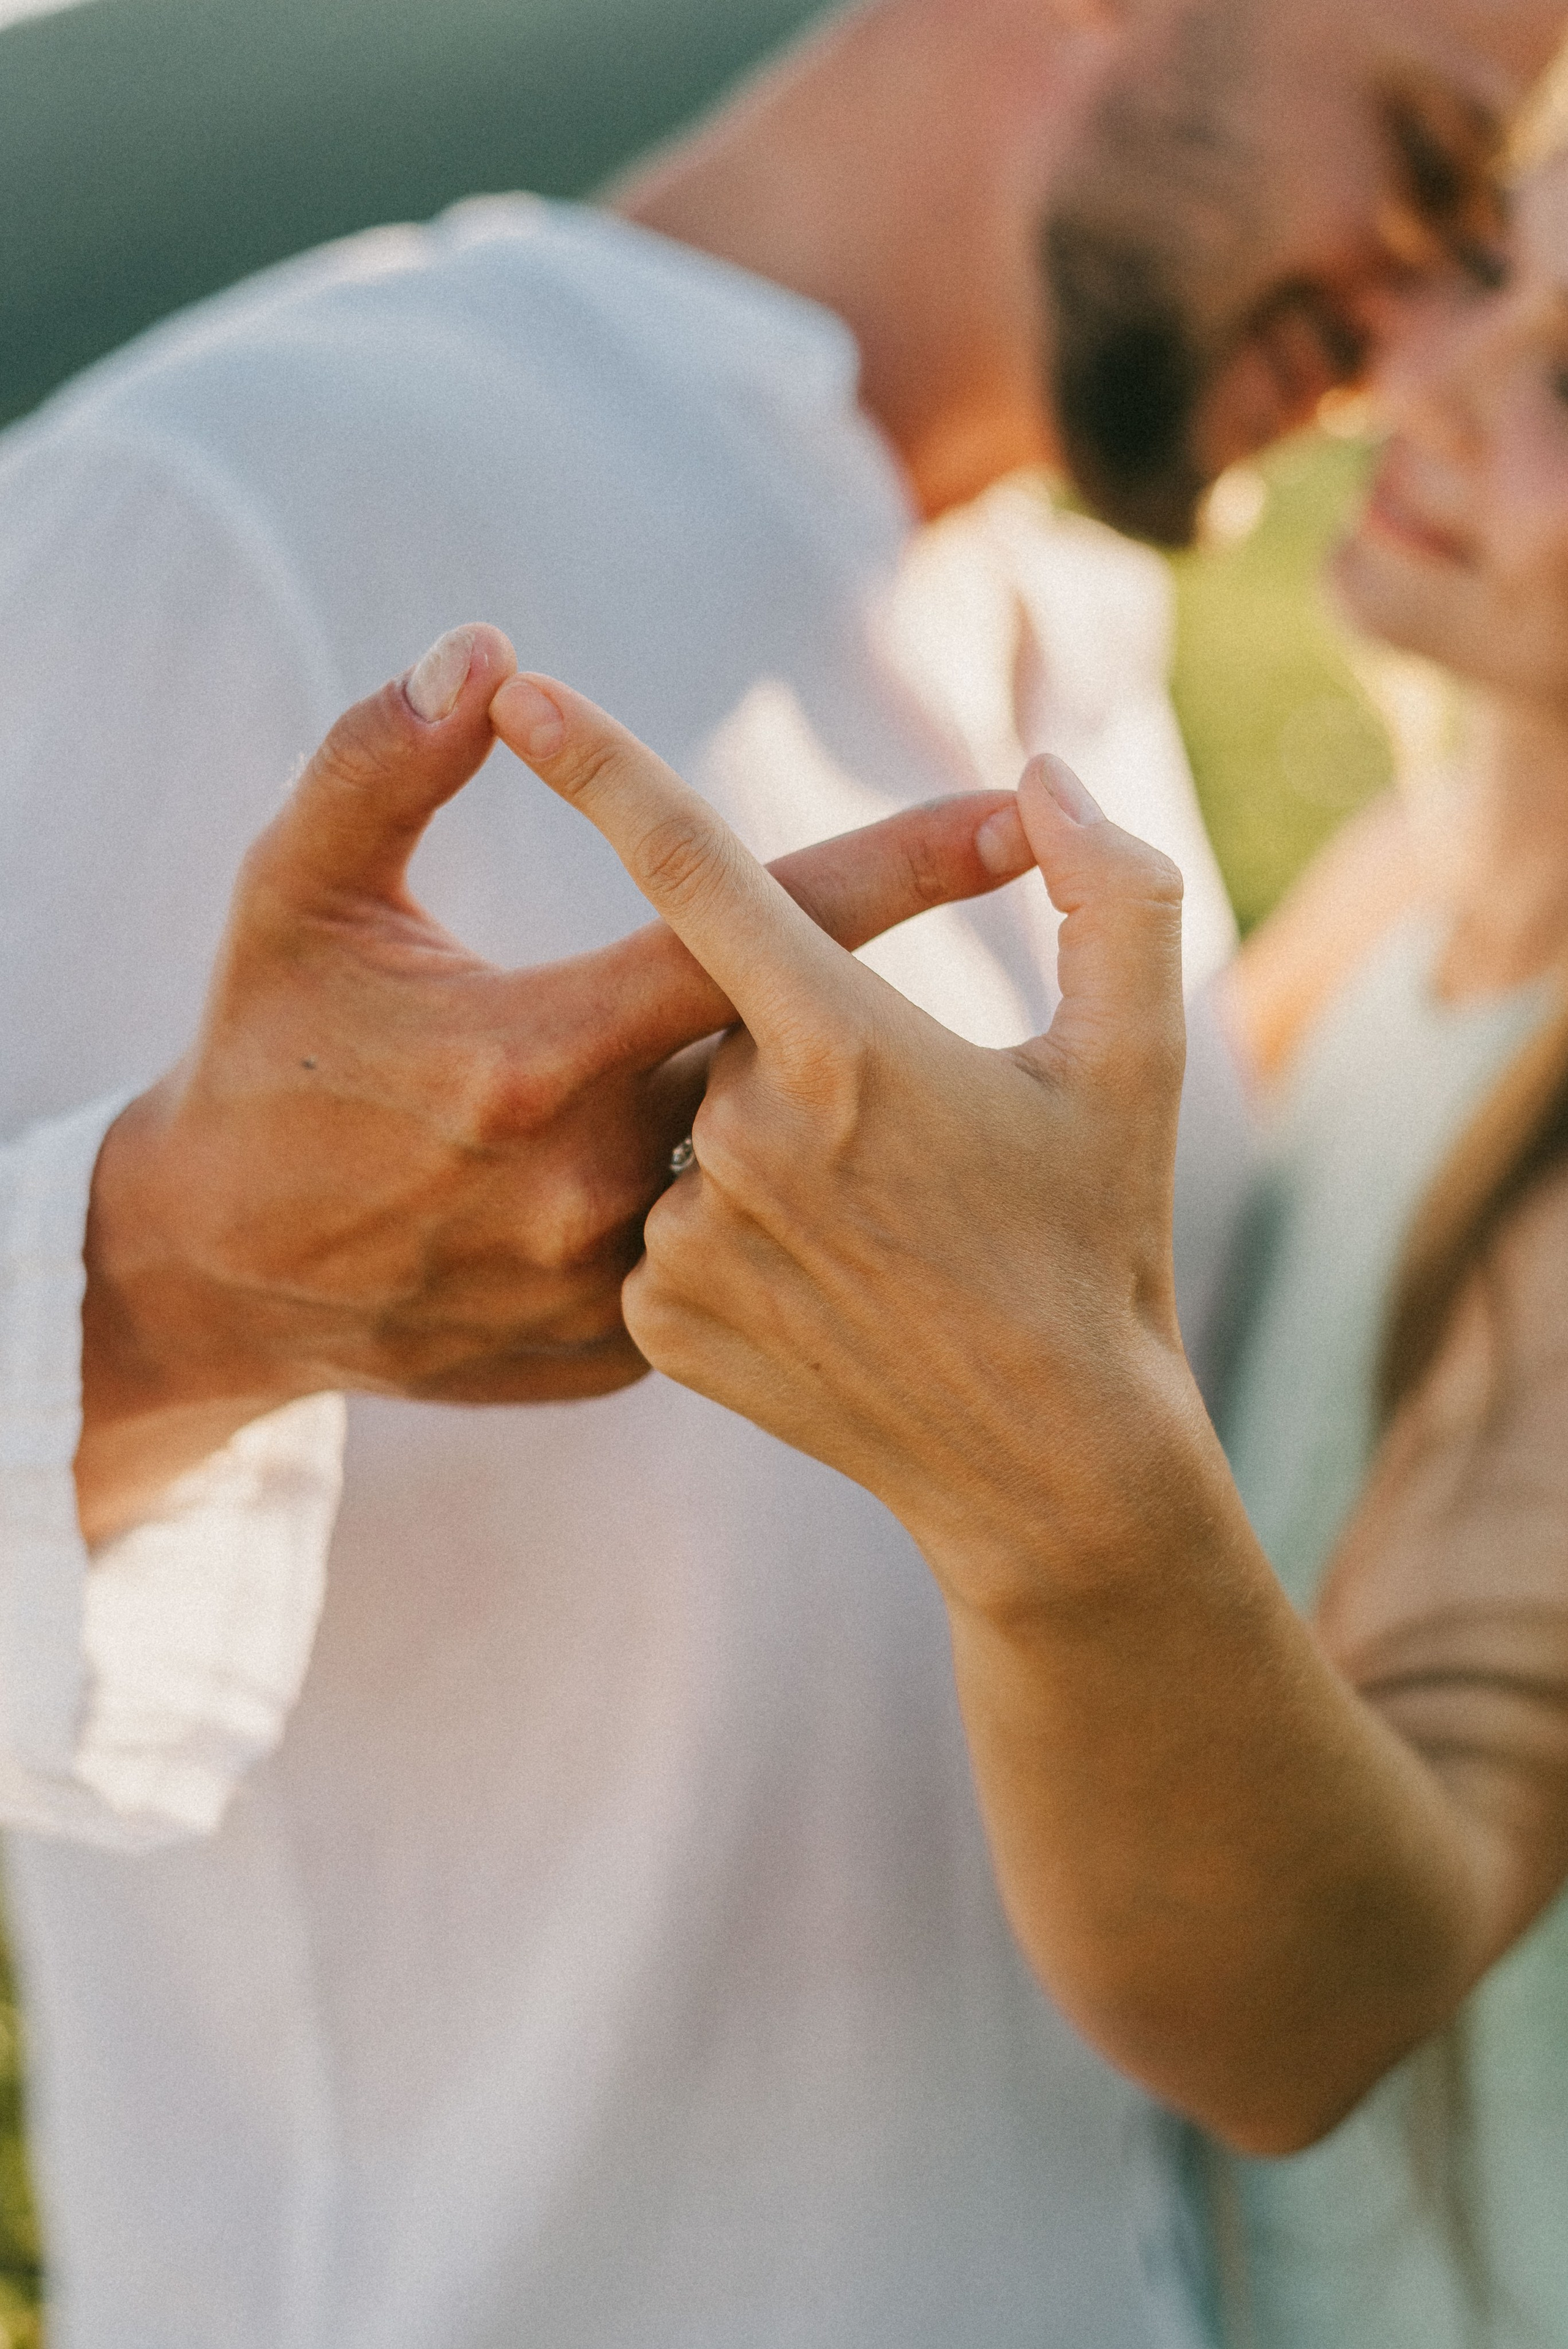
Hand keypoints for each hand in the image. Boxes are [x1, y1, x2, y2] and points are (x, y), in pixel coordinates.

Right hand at [78, 627, 1035, 1543]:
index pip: (757, 933)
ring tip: (796, 1105)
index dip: (901, 866)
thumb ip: (380, 762)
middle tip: (882, 981)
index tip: (1020, 816)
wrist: (214, 1276)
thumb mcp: (290, 895)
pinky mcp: (616, 1358)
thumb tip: (486, 652)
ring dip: (783, 1109)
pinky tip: (709, 1188)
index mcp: (537, 1056)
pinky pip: (720, 1255)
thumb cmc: (258, 1057)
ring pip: (764, 1167)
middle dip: (845, 1001)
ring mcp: (612, 1288)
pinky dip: (727, 1203)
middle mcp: (595, 1185)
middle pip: (790, 1055)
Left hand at [503, 672, 1523, 2159]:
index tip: (523, 686)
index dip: (604, 767)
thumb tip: (1046, 783)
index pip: (699, 873)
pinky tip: (814, 1281)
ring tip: (865, 1229)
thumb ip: (1113, 894)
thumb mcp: (1137, 1062)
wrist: (1044, 1465)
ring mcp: (688, 1240)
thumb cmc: (1102, 1245)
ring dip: (766, 1139)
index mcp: (843, 1050)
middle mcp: (739, 1140)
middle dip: (800, 1046)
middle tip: (897, 1142)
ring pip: (697, 1121)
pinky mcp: (655, 1324)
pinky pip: (671, 1216)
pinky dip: (731, 1221)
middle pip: (724, 1018)